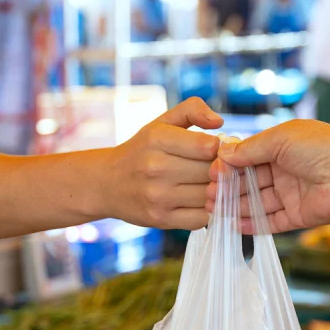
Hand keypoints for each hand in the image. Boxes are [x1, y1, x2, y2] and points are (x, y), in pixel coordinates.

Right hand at [110, 98, 222, 229]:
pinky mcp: (161, 219)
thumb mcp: (161, 122)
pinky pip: (200, 219)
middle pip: (210, 172)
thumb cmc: (142, 151)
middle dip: (222, 171)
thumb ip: (192, 110)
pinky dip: (207, 212)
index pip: (208, 146)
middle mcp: (156, 167)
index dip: (222, 150)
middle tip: (222, 171)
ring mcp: (158, 196)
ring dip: (218, 193)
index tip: (219, 152)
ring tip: (214, 185)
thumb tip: (219, 122)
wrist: (106, 184)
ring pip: (208, 196)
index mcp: (158, 138)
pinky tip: (202, 203)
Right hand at [206, 120, 329, 232]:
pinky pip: (270, 222)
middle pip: (250, 181)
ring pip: (257, 203)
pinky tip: (233, 225)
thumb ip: (250, 149)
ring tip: (213, 210)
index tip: (211, 171)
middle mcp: (287, 170)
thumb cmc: (322, 148)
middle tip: (207, 193)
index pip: (249, 157)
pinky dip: (252, 225)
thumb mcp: (280, 139)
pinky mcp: (296, 217)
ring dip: (235, 206)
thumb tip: (223, 154)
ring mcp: (291, 195)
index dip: (230, 164)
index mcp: (284, 147)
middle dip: (229, 188)